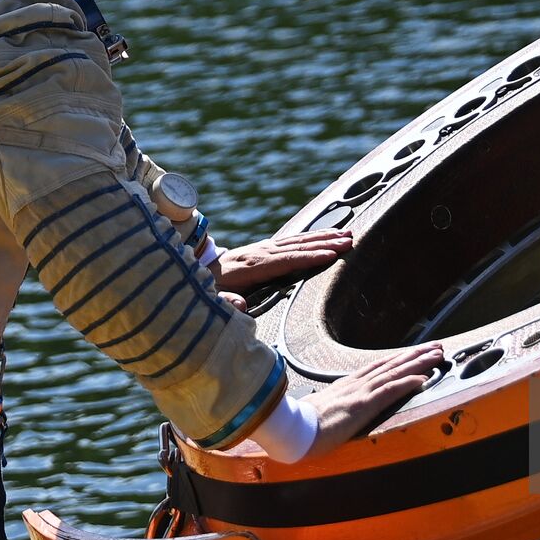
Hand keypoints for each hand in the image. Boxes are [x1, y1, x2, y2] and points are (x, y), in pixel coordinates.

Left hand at [209, 229, 352, 294]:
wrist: (189, 272)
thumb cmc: (202, 290)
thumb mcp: (207, 299)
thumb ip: (223, 302)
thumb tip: (240, 306)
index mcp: (248, 268)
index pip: (285, 261)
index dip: (309, 258)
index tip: (332, 255)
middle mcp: (257, 253)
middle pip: (296, 246)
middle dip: (324, 243)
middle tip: (349, 240)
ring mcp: (260, 249)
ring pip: (296, 240)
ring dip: (322, 236)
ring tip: (345, 234)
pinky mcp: (261, 249)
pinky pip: (290, 241)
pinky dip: (310, 237)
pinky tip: (324, 236)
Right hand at [302, 344, 444, 458]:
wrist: (291, 429)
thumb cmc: (304, 424)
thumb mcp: (325, 409)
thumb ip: (337, 405)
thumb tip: (342, 408)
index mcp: (349, 385)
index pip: (381, 367)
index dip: (401, 358)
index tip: (417, 352)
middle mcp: (357, 384)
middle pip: (392, 364)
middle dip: (416, 355)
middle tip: (437, 346)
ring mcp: (360, 393)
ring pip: (395, 373)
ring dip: (418, 363)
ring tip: (437, 356)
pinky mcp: (362, 405)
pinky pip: (389, 392)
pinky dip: (407, 383)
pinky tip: (423, 378)